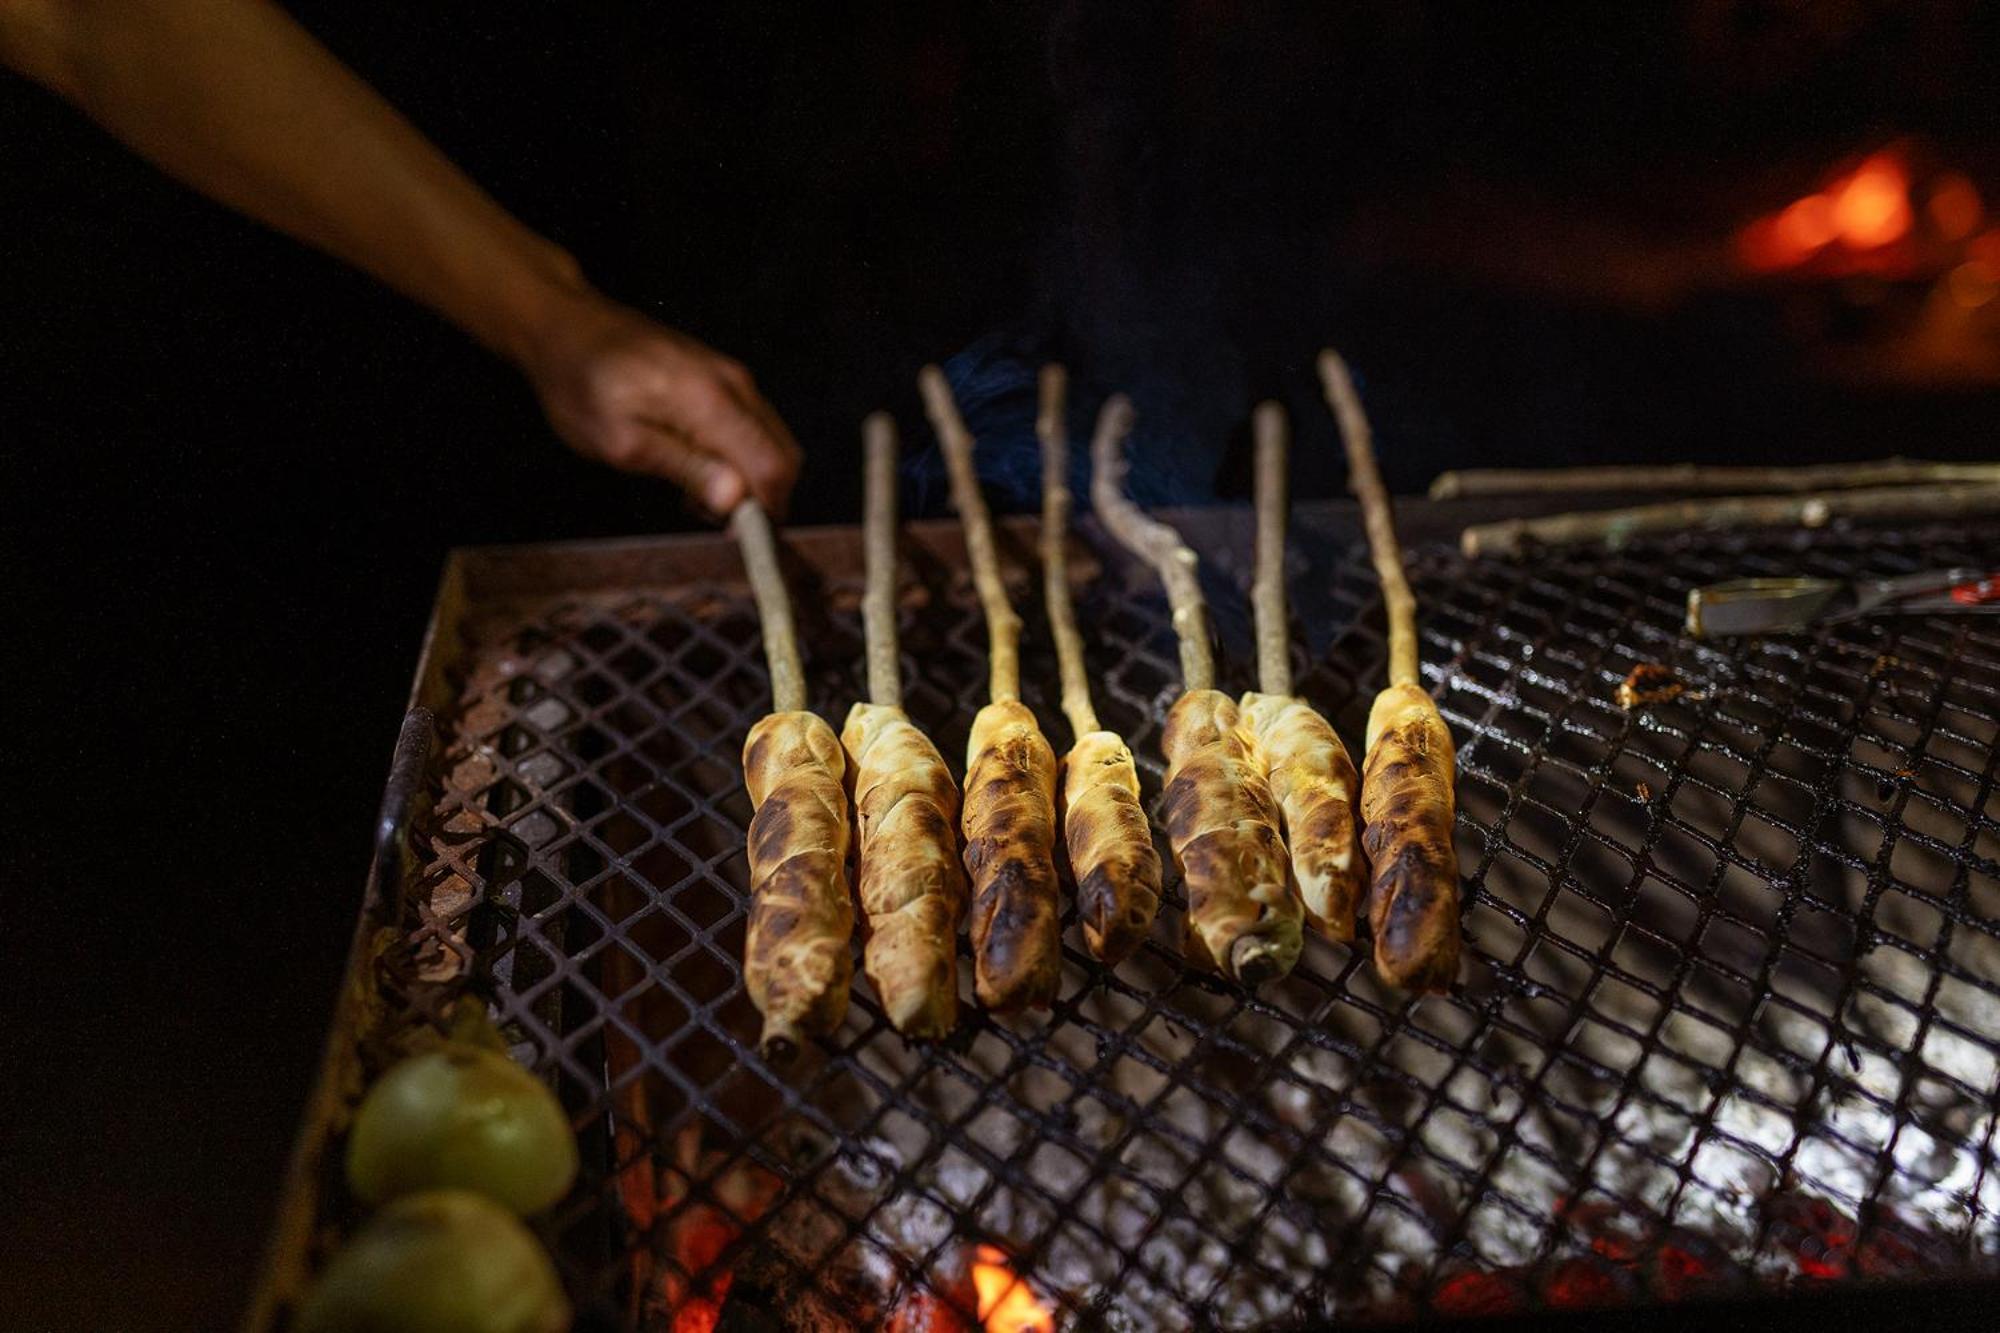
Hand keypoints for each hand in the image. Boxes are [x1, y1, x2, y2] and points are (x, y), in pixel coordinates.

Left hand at [518, 289, 800, 515]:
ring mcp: (732, 376)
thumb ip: (684, 468)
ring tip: (694, 490)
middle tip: (708, 514)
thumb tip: (735, 499)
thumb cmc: (580, 384)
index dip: (764, 510)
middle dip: (759, 497)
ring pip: (770, 442)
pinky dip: (739, 455)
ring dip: (747, 478)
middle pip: (783, 455)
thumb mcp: (620, 442)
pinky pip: (753, 425)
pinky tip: (696, 463)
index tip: (733, 534)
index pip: (772, 466)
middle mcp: (734, 384)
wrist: (566, 326)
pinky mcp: (723, 375)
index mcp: (710, 401)